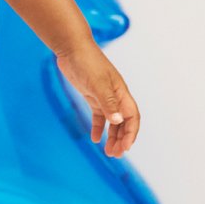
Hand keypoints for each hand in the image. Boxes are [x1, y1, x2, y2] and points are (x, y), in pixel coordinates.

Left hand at [55, 37, 139, 157]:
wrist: (72, 48)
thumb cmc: (87, 62)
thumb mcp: (97, 84)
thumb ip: (108, 103)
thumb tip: (118, 121)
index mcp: (121, 93)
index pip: (132, 117)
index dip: (131, 133)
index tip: (125, 148)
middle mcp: (116, 96)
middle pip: (124, 122)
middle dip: (122, 139)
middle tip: (115, 155)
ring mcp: (104, 96)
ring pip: (113, 121)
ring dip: (112, 136)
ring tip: (108, 152)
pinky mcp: (92, 95)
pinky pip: (99, 115)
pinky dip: (99, 127)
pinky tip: (95, 139)